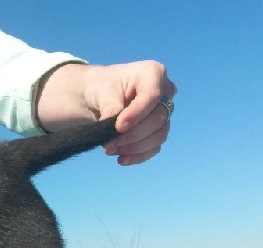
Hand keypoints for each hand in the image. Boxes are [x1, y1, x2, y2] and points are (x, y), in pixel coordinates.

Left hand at [35, 61, 175, 165]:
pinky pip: (155, 147)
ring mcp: (163, 112)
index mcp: (154, 73)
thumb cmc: (102, 87)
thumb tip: (116, 131)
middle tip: (109, 143)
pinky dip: (138, 155)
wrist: (98, 97)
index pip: (152, 97)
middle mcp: (164, 92)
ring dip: (135, 147)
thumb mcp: (103, 91)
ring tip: (111, 150)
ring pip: (159, 135)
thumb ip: (111, 107)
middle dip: (132, 135)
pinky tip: (122, 159)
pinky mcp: (158, 130)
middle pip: (157, 119)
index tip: (118, 127)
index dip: (137, 114)